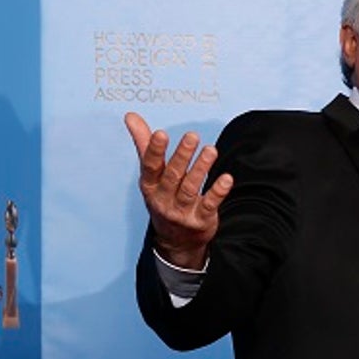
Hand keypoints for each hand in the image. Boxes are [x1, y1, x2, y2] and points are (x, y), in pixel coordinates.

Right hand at [126, 112, 231, 268]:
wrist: (175, 241)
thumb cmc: (164, 198)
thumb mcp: (151, 175)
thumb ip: (144, 145)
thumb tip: (131, 116)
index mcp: (150, 186)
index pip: (150, 167)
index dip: (155, 151)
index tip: (160, 133)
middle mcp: (164, 200)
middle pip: (173, 176)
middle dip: (182, 156)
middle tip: (192, 136)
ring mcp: (182, 212)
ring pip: (191, 189)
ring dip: (201, 169)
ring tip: (211, 150)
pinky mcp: (201, 220)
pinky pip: (209, 205)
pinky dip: (218, 192)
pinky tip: (227, 179)